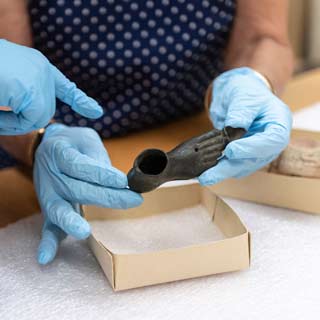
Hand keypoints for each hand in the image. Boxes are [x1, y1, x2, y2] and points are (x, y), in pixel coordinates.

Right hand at [0, 40, 102, 134]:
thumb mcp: (9, 83)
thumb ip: (25, 96)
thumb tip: (37, 115)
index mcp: (36, 65)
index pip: (64, 85)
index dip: (79, 100)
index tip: (96, 112)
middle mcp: (41, 69)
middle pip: (46, 109)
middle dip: (23, 119)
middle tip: (1, 113)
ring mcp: (38, 77)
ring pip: (39, 117)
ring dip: (13, 122)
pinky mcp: (31, 88)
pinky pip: (30, 119)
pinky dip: (10, 124)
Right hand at [34, 124, 142, 264]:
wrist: (50, 146)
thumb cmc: (74, 144)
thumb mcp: (87, 140)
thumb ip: (99, 159)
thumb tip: (118, 181)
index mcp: (60, 153)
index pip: (81, 166)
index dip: (102, 174)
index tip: (123, 182)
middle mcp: (51, 175)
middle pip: (77, 189)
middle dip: (107, 197)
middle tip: (133, 200)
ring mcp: (48, 194)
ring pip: (59, 209)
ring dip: (72, 221)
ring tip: (84, 231)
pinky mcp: (49, 209)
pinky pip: (47, 227)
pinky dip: (47, 243)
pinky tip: (47, 257)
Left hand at [199, 67, 291, 184]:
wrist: (239, 99)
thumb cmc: (246, 93)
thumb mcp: (244, 95)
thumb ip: (242, 110)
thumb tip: (235, 125)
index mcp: (279, 125)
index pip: (271, 141)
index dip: (251, 148)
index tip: (230, 150)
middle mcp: (270, 144)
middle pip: (253, 160)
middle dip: (229, 168)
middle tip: (209, 176)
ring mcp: (257, 154)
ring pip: (240, 167)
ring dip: (220, 172)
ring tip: (202, 176)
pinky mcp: (243, 158)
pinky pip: (231, 167)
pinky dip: (217, 169)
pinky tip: (204, 172)